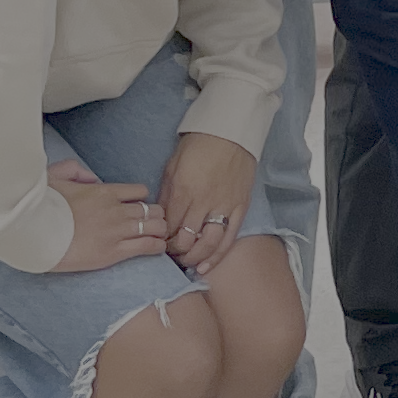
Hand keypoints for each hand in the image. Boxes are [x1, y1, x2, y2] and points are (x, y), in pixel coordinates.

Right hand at [45, 157, 174, 272]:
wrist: (34, 233)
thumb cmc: (40, 207)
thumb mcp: (54, 177)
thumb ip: (75, 171)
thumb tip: (92, 178)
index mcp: (103, 192)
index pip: (138, 191)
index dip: (142, 199)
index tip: (140, 205)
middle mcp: (115, 210)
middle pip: (151, 209)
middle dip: (155, 215)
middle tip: (152, 222)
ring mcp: (117, 231)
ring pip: (154, 227)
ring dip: (158, 230)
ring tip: (157, 235)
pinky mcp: (114, 252)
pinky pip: (146, 246)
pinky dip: (156, 246)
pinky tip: (157, 248)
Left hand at [154, 133, 258, 273]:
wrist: (231, 131)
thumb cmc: (199, 144)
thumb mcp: (172, 167)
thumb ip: (167, 195)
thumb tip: (162, 218)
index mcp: (183, 191)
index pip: (169, 227)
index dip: (161, 240)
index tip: (157, 244)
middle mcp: (203, 202)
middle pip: (186, 240)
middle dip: (175, 252)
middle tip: (170, 255)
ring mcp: (224, 206)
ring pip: (208, 244)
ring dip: (194, 258)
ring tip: (186, 264)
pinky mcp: (240, 206)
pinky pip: (229, 237)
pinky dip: (217, 255)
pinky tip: (206, 267)